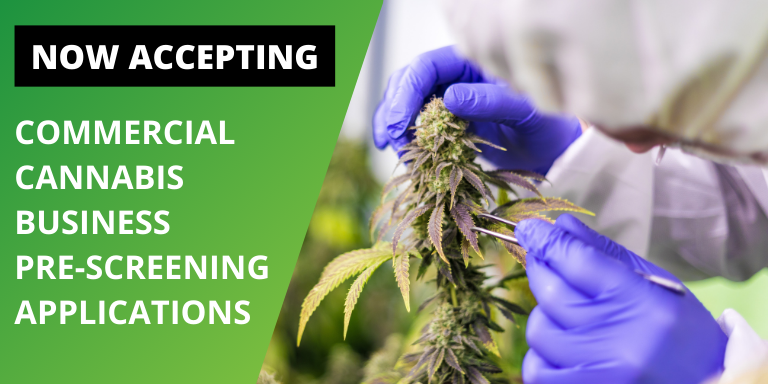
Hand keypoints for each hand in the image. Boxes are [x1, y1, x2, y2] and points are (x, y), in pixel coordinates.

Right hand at [372, 45, 581, 174]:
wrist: (553, 152)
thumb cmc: (546, 127)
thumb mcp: (525, 113)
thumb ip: (492, 102)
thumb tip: (450, 98)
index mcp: (471, 64)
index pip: (426, 67)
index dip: (406, 93)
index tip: (400, 124)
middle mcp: (455, 78)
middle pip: (409, 84)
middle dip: (394, 110)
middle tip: (392, 140)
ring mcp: (448, 101)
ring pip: (407, 104)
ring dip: (394, 126)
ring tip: (395, 151)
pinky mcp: (446, 124)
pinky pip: (418, 126)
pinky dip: (406, 140)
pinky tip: (401, 156)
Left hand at [515, 214, 726, 383]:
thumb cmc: (682, 331)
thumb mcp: (656, 284)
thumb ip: (605, 254)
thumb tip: (562, 225)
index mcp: (641, 302)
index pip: (577, 260)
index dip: (547, 240)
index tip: (529, 228)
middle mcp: (618, 339)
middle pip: (551, 292)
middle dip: (540, 268)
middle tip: (543, 259)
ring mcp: (599, 372)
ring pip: (539, 330)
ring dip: (545, 315)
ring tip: (567, 313)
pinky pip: (538, 369)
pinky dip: (541, 353)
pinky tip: (562, 346)